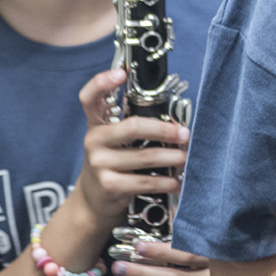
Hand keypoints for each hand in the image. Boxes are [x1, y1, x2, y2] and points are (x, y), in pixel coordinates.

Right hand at [74, 69, 189, 232]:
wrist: (94, 202)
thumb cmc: (113, 163)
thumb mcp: (115, 140)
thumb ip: (133, 123)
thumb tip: (174, 115)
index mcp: (96, 123)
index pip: (90, 97)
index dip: (102, 82)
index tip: (121, 73)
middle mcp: (94, 140)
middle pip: (133, 127)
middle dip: (164, 129)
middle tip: (184, 134)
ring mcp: (99, 163)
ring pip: (145, 157)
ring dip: (172, 158)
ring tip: (186, 157)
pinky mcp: (109, 185)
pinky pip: (145, 182)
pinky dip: (165, 181)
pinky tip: (177, 181)